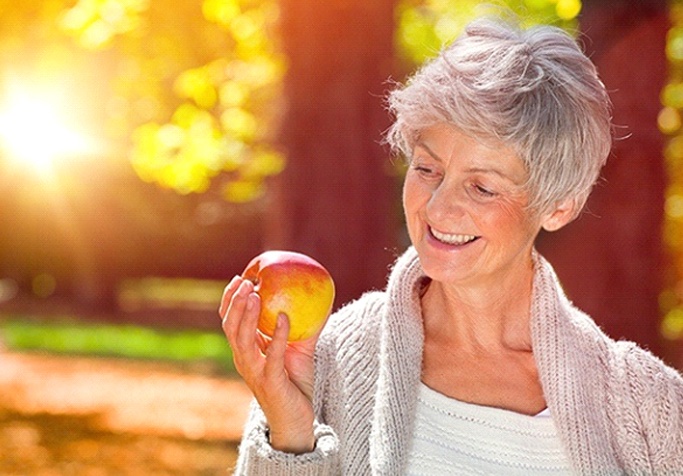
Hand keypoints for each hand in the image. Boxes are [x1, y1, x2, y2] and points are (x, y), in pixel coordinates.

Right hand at [219, 276, 318, 452]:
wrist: (298, 419)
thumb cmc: (296, 382)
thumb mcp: (298, 348)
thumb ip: (303, 324)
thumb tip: (318, 296)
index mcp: (245, 351)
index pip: (229, 322)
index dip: (230, 300)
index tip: (239, 278)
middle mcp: (244, 360)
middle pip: (230, 327)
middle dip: (234, 302)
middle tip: (245, 282)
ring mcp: (254, 372)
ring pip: (242, 339)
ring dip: (247, 315)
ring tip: (254, 294)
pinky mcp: (270, 381)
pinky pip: (271, 355)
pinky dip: (276, 335)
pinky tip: (283, 317)